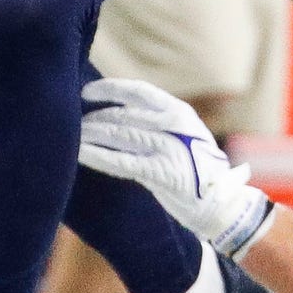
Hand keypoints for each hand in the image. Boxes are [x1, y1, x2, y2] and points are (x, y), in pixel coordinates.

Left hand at [78, 79, 275, 257]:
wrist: (222, 203)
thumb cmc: (197, 170)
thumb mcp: (186, 137)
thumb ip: (158, 124)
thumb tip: (116, 114)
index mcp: (180, 112)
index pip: (138, 91)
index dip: (109, 89)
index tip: (86, 92)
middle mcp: (175, 125)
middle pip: (123, 115)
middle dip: (93, 119)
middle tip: (73, 125)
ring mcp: (169, 147)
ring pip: (118, 134)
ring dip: (90, 134)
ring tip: (70, 138)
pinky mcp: (161, 172)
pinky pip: (120, 160)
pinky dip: (96, 155)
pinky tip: (78, 153)